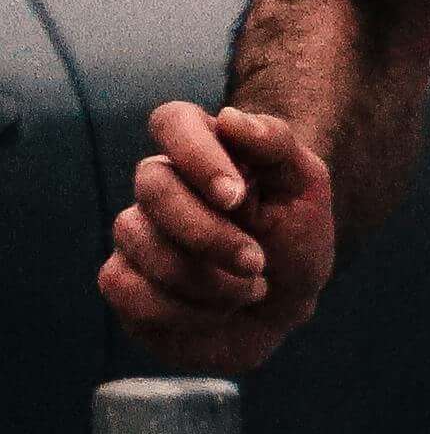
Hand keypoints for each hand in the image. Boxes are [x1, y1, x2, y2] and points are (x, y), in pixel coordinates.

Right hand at [96, 102, 333, 375]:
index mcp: (206, 152)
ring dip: (209, 280)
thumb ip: (276, 145)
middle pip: (154, 185)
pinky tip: (216, 312)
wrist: (281, 313)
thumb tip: (229, 119)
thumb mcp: (305, 191)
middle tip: (256, 262)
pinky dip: (187, 311)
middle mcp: (160, 187)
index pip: (173, 120)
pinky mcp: (120, 280)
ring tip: (250, 289)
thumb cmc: (293, 245)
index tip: (236, 196)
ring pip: (142, 243)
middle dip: (210, 233)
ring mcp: (134, 233)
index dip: (197, 154)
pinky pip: (130, 290)